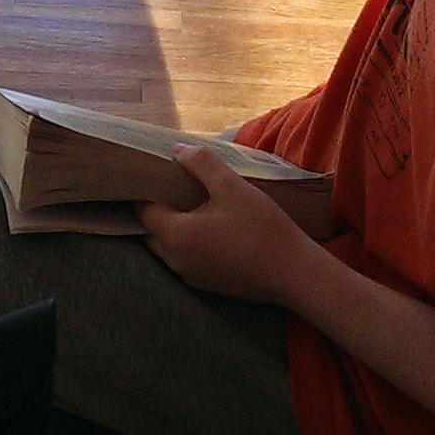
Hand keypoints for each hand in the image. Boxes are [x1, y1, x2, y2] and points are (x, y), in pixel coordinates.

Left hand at [139, 145, 313, 303]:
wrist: (293, 273)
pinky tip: (204, 227)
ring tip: (182, 202)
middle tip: (164, 184)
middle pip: (150, 231)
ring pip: (166, 247)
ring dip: (169, 226)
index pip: (142, 210)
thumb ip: (201, 163)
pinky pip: (184, 259)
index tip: (147, 172)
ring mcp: (191, 276)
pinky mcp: (207, 285)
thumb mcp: (231, 186)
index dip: (141, 190)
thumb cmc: (261, 228)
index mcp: (175, 235)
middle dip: (152, 208)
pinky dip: (185, 242)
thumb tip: (177, 150)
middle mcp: (175, 260)